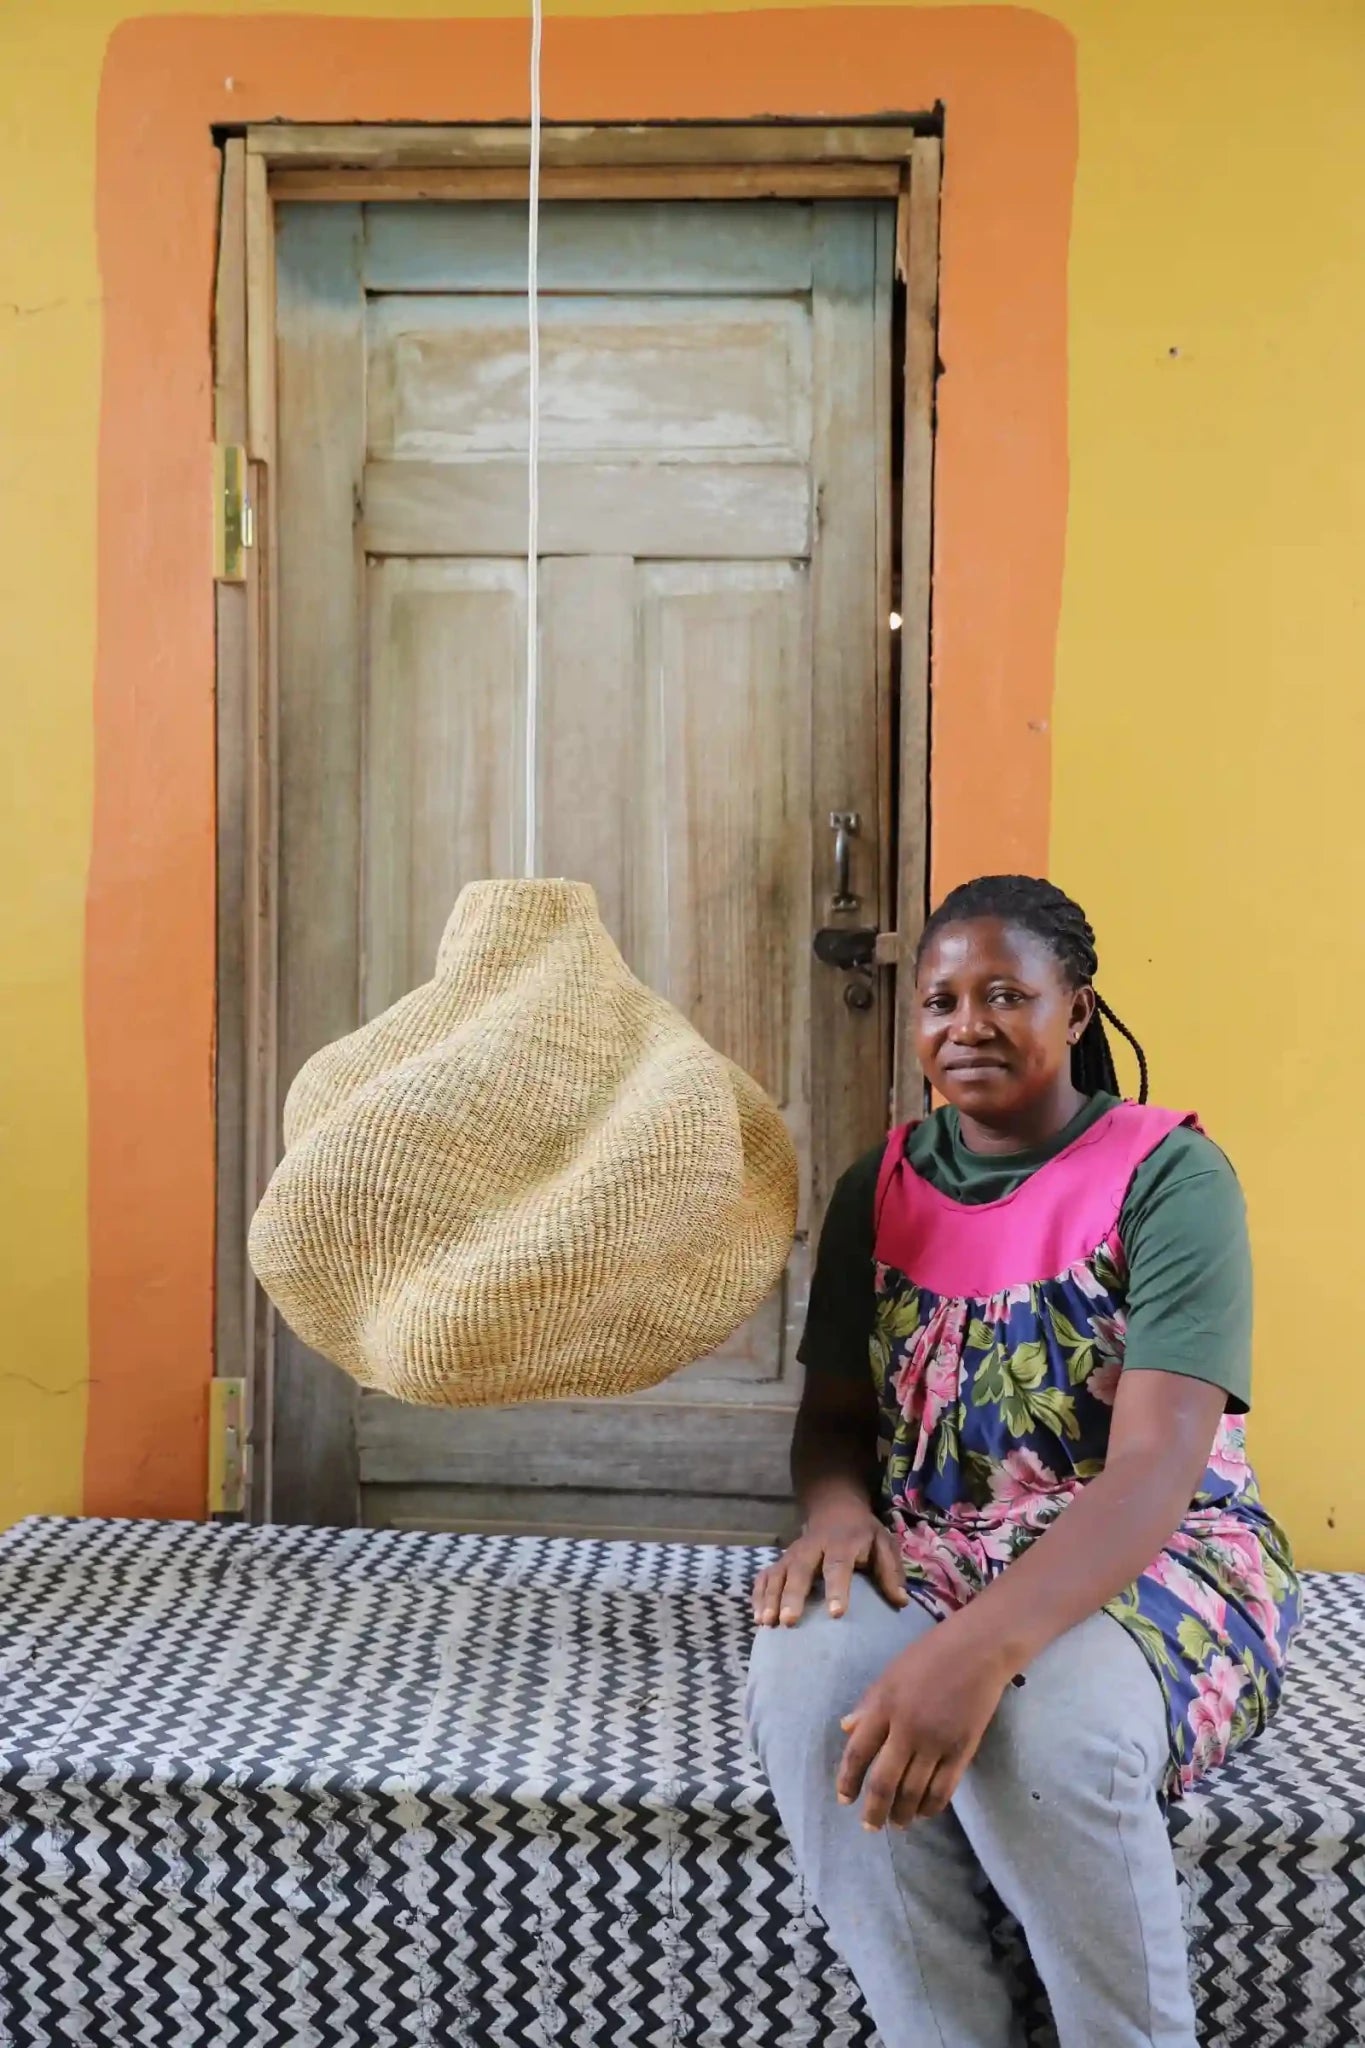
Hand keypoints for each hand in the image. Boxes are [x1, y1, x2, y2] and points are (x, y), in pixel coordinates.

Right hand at [753, 1490, 909, 1626]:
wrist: (835, 1509)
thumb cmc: (862, 1534)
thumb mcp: (883, 1544)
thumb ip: (891, 1572)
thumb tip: (901, 1602)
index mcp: (842, 1544)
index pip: (838, 1566)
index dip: (837, 1589)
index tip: (836, 1613)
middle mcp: (813, 1548)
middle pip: (800, 1570)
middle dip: (793, 1595)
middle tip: (789, 1621)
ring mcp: (792, 1554)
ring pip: (778, 1574)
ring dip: (771, 1598)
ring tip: (767, 1623)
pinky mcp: (780, 1561)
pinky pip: (764, 1577)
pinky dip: (759, 1596)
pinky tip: (758, 1618)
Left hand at [837, 1619, 1012, 1829]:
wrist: (979, 1649)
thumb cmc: (930, 1654)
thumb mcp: (890, 1674)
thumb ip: (868, 1705)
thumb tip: (846, 1730)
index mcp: (884, 1706)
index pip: (858, 1753)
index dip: (848, 1780)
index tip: (844, 1799)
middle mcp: (907, 1729)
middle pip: (884, 1782)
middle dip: (874, 1810)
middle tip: (869, 1825)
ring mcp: (936, 1742)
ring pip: (913, 1792)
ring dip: (902, 1814)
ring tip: (896, 1823)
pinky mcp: (962, 1751)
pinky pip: (943, 1790)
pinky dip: (931, 1807)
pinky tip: (923, 1812)